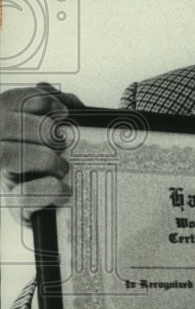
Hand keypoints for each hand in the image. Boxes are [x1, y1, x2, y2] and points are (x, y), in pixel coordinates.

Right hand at [0, 83, 81, 221]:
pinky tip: (64, 188)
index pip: (6, 102)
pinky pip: (22, 195)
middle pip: (3, 126)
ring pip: (4, 156)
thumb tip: (66, 99)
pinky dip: (48, 189)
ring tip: (63, 166)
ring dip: (42, 157)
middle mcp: (0, 151)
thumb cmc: (64, 163)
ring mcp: (4, 179)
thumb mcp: (66, 131)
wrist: (73, 207)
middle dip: (40, 129)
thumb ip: (64, 110)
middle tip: (62, 141)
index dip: (35, 100)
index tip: (63, 111)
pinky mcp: (17, 208)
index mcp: (8, 130)